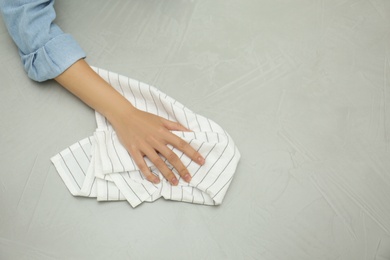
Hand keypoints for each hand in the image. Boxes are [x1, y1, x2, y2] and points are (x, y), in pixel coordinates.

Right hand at [55, 59, 202, 184]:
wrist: (124, 115)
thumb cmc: (144, 117)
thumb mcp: (161, 119)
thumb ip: (176, 126)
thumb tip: (190, 132)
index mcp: (163, 132)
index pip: (181, 144)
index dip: (192, 153)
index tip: (201, 161)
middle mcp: (155, 140)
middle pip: (171, 156)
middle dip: (181, 168)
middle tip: (189, 178)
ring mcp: (144, 146)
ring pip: (158, 163)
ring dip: (167, 174)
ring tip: (175, 183)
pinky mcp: (134, 151)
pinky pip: (142, 165)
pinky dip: (149, 174)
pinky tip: (156, 181)